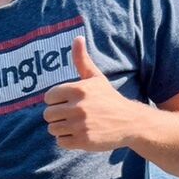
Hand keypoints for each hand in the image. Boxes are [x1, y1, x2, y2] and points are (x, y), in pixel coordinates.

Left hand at [42, 36, 135, 150]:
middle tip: (72, 115)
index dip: (56, 101)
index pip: (48, 97)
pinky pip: (61, 142)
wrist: (130, 122)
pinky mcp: (83, 141)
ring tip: (77, 125)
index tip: (68, 102)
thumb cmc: (109, 98)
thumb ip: (82, 60)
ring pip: (52, 129)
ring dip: (62, 128)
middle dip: (58, 116)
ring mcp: (80, 125)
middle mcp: (78, 107)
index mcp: (78, 89)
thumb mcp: (95, 78)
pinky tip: (80, 134)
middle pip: (48, 115)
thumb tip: (77, 37)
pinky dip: (67, 140)